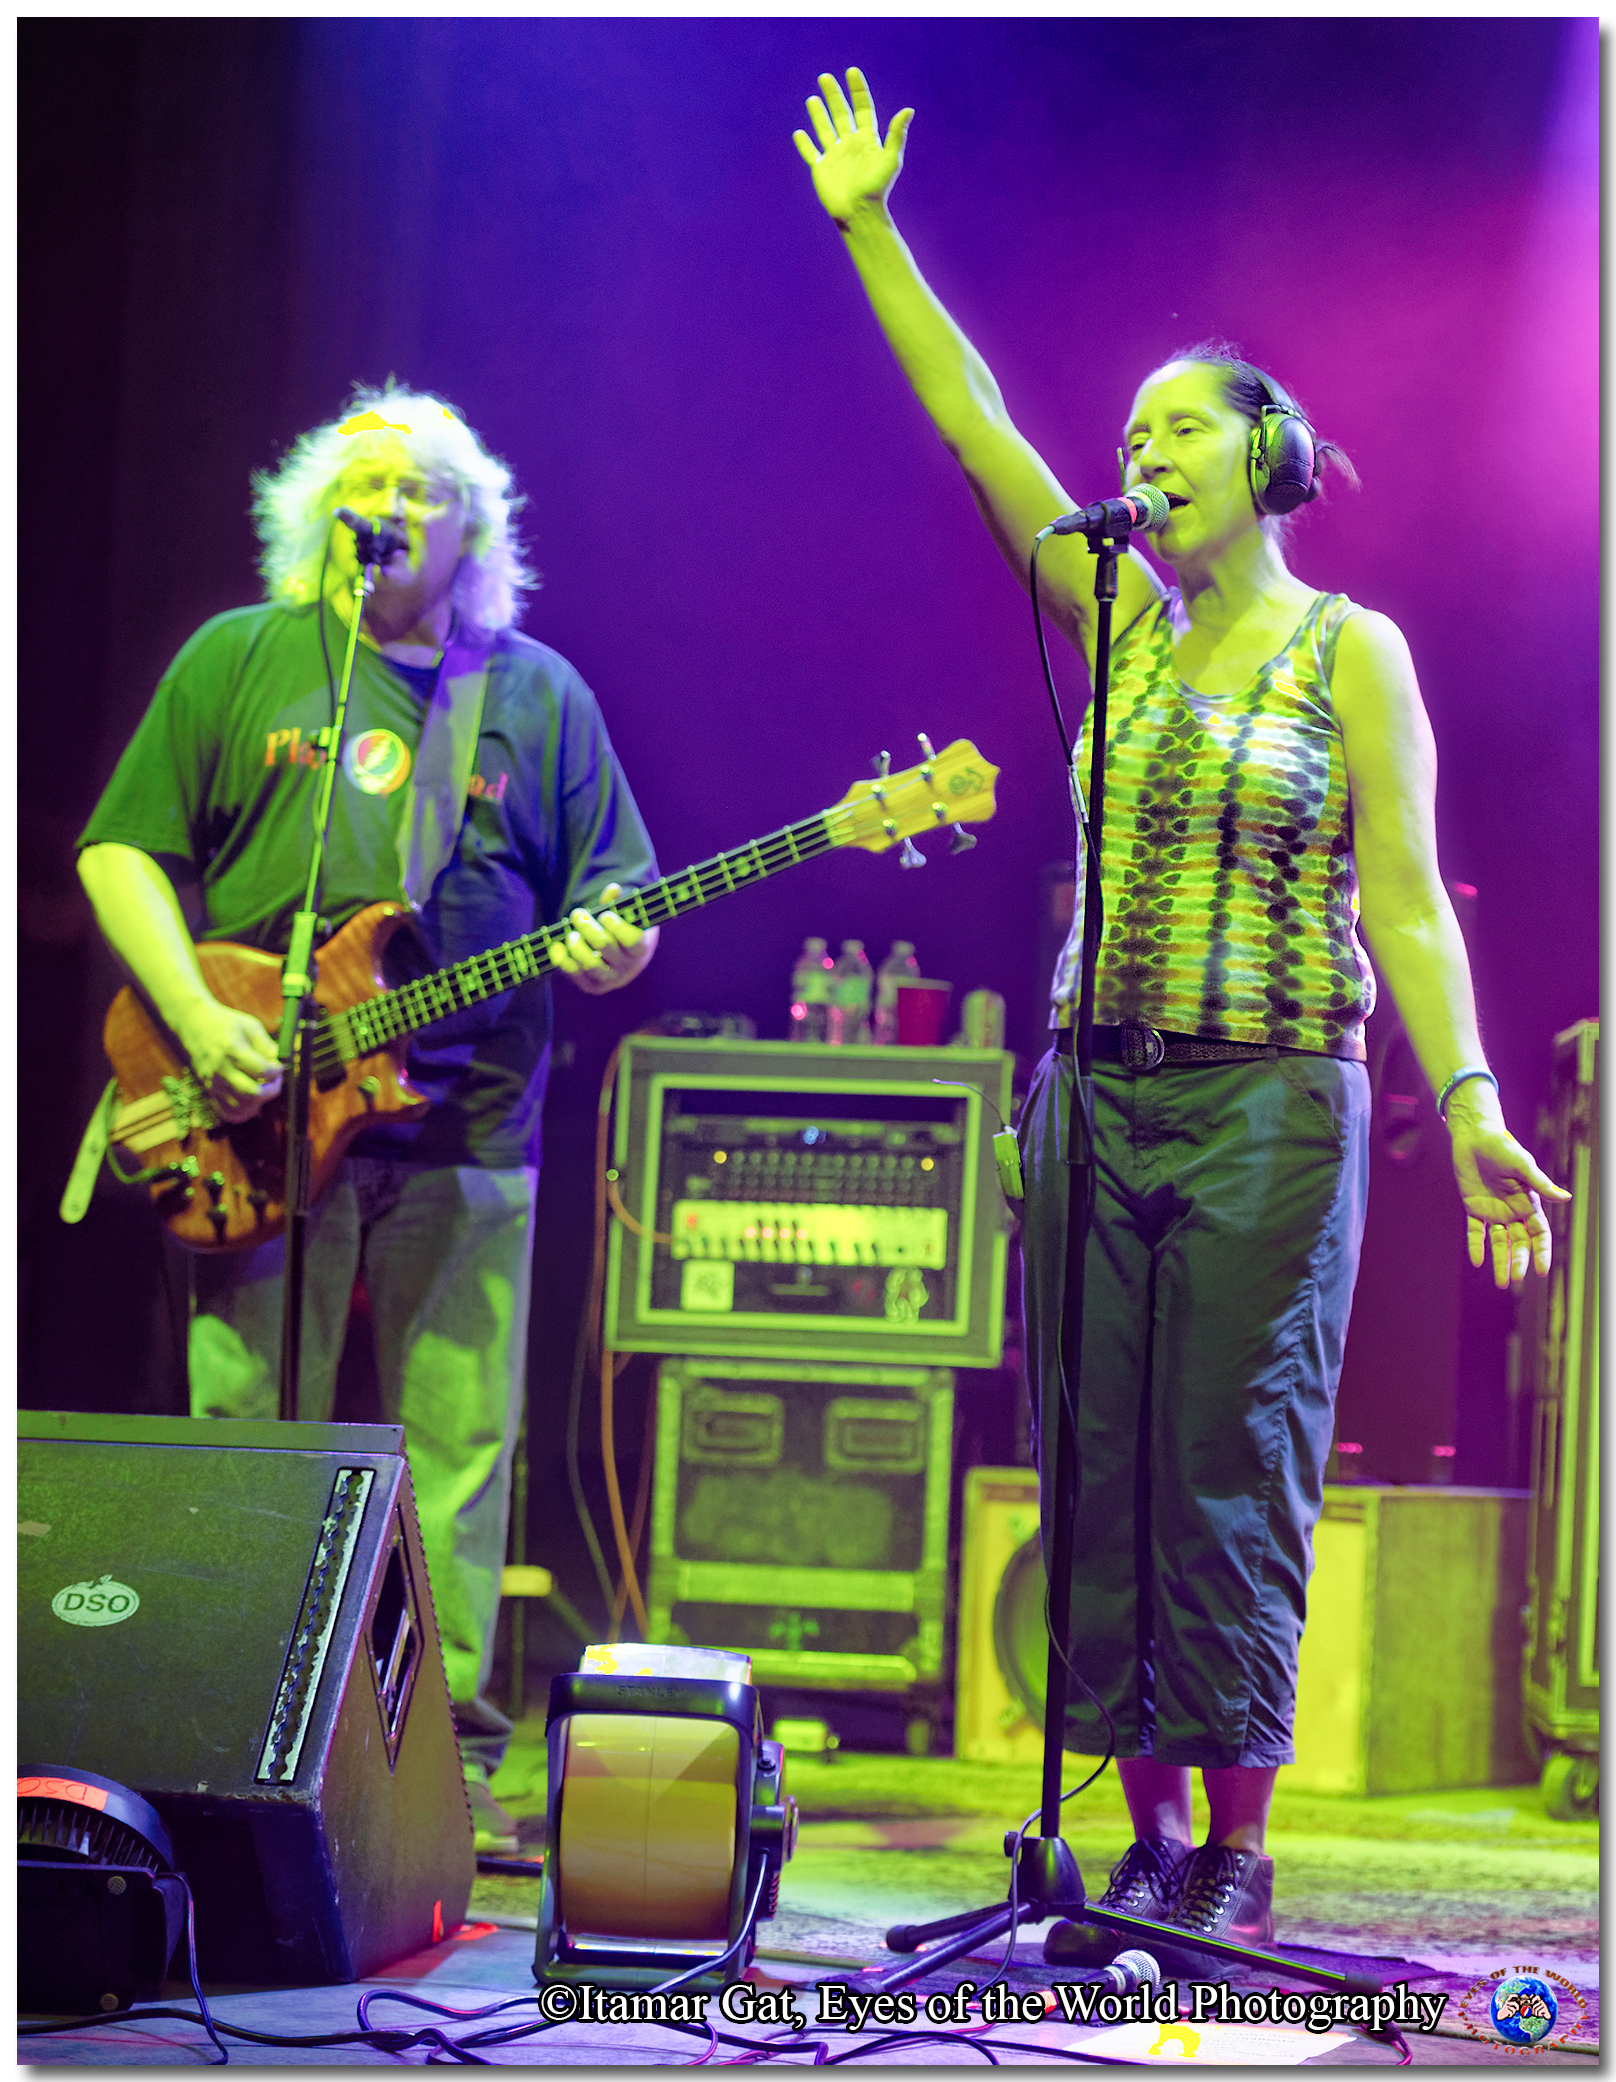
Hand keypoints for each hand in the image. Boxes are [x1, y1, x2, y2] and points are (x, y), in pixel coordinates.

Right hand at [175, 998, 283, 1122]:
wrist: (193, 1024)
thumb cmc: (224, 1023)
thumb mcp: (249, 1026)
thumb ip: (266, 1045)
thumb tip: (280, 1060)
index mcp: (231, 1049)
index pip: (261, 1069)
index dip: (276, 1071)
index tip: (279, 1067)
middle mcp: (220, 1068)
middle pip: (252, 1092)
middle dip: (271, 1089)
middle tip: (275, 1080)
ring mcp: (212, 1081)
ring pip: (240, 1106)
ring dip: (259, 1102)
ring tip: (264, 1089)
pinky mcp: (208, 1089)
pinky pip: (227, 1111)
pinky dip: (242, 1112)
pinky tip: (250, 1102)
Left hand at [549, 884, 654, 995]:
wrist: (622, 963)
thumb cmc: (622, 933)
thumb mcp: (624, 918)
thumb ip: (617, 904)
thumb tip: (613, 889)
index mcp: (639, 949)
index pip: (632, 940)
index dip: (617, 926)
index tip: (605, 915)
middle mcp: (627, 967)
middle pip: (605, 946)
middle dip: (588, 928)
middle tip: (577, 914)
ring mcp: (610, 979)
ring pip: (591, 965)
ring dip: (576, 946)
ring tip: (571, 934)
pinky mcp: (593, 987)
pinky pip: (576, 976)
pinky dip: (563, 961)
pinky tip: (556, 947)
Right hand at [793, 68, 913, 225]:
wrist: (859, 213)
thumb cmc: (877, 188)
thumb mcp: (890, 159)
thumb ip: (897, 134)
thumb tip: (908, 109)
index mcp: (866, 140)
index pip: (862, 109)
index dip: (858, 90)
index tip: (852, 72)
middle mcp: (850, 145)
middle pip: (841, 114)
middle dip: (833, 95)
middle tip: (825, 77)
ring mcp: (835, 156)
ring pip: (824, 129)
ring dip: (818, 114)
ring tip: (812, 99)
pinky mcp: (821, 169)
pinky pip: (811, 153)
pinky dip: (804, 144)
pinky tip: (799, 133)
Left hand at [1448, 1109, 1569, 1288]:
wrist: (1475, 1137)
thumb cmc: (1503, 1147)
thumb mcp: (1523, 1165)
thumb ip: (1540, 1184)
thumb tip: (1566, 1198)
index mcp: (1529, 1203)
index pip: (1539, 1233)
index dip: (1541, 1251)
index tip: (1541, 1270)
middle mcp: (1513, 1211)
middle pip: (1519, 1242)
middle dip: (1519, 1261)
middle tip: (1516, 1280)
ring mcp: (1493, 1211)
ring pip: (1498, 1242)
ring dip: (1500, 1261)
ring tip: (1501, 1282)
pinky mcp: (1473, 1207)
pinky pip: (1475, 1231)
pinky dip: (1475, 1246)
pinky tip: (1477, 1262)